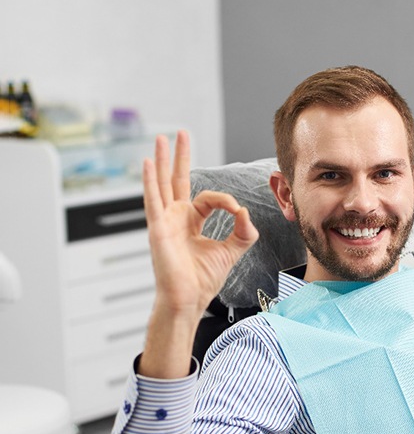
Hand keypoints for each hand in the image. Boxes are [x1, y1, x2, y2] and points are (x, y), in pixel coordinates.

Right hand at [143, 130, 258, 318]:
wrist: (189, 299)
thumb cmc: (202, 281)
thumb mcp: (231, 251)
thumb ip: (243, 232)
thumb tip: (246, 213)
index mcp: (190, 223)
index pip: (208, 198)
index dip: (225, 201)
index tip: (238, 213)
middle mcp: (175, 219)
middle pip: (176, 180)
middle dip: (180, 157)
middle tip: (181, 134)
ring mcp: (164, 222)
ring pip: (162, 184)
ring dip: (161, 160)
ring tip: (161, 138)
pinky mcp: (158, 228)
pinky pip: (152, 200)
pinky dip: (149, 181)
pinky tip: (146, 163)